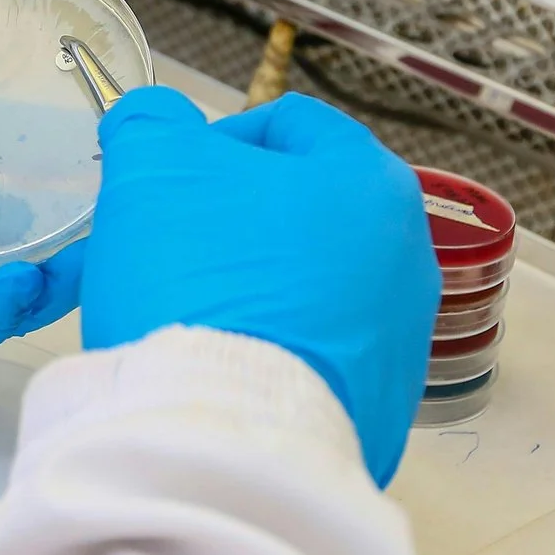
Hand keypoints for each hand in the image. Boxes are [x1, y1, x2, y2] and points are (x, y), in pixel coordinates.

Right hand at [82, 88, 439, 484]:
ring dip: (233, 289)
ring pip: (295, 289)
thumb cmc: (201, 278)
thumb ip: (151, 124)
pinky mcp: (374, 411)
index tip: (163, 181)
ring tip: (170, 315)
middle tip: (155, 250)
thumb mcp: (152, 166)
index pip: (287, 125)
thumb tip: (151, 119)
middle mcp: (403, 258)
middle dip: (216, 224)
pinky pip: (303, 359)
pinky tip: (207, 368)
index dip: (211, 140)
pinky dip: (256, 354)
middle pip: (292, 214)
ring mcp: (396, 342)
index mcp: (369, 182)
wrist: (230, 434)